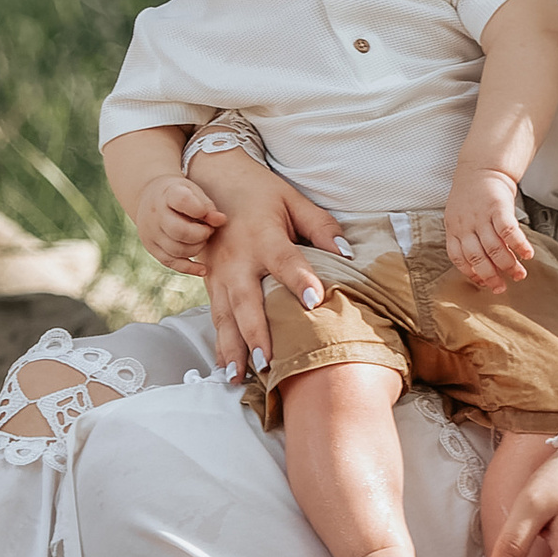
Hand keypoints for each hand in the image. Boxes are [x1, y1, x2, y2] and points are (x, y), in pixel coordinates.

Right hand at [133, 171, 227, 269]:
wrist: (150, 198)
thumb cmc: (181, 195)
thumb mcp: (194, 192)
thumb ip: (208, 207)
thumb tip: (221, 220)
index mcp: (168, 194)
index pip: (182, 201)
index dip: (200, 210)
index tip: (205, 212)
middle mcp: (155, 214)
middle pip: (178, 231)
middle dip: (201, 234)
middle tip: (208, 230)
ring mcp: (151, 233)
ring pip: (176, 250)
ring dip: (197, 248)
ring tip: (202, 239)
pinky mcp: (152, 248)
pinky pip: (171, 263)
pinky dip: (189, 268)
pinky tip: (204, 269)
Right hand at [195, 152, 349, 381]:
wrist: (212, 180)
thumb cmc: (260, 192)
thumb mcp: (293, 200)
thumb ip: (321, 227)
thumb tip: (348, 254)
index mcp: (263, 236)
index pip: (285, 260)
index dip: (299, 279)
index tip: (314, 301)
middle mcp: (237, 259)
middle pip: (246, 300)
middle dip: (255, 332)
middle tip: (267, 362)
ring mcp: (219, 273)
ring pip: (224, 315)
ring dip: (232, 347)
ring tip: (240, 376)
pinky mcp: (210, 283)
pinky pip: (215, 317)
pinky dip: (220, 344)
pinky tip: (226, 368)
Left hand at [444, 160, 532, 289]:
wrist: (482, 166)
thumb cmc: (473, 194)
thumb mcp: (460, 216)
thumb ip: (467, 238)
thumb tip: (482, 264)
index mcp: (453, 229)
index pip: (459, 258)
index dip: (472, 274)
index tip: (484, 284)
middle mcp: (465, 225)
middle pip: (478, 258)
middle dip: (491, 276)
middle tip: (502, 287)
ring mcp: (481, 216)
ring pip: (494, 248)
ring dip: (508, 265)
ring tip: (520, 274)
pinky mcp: (498, 207)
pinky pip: (508, 231)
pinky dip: (519, 245)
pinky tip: (528, 254)